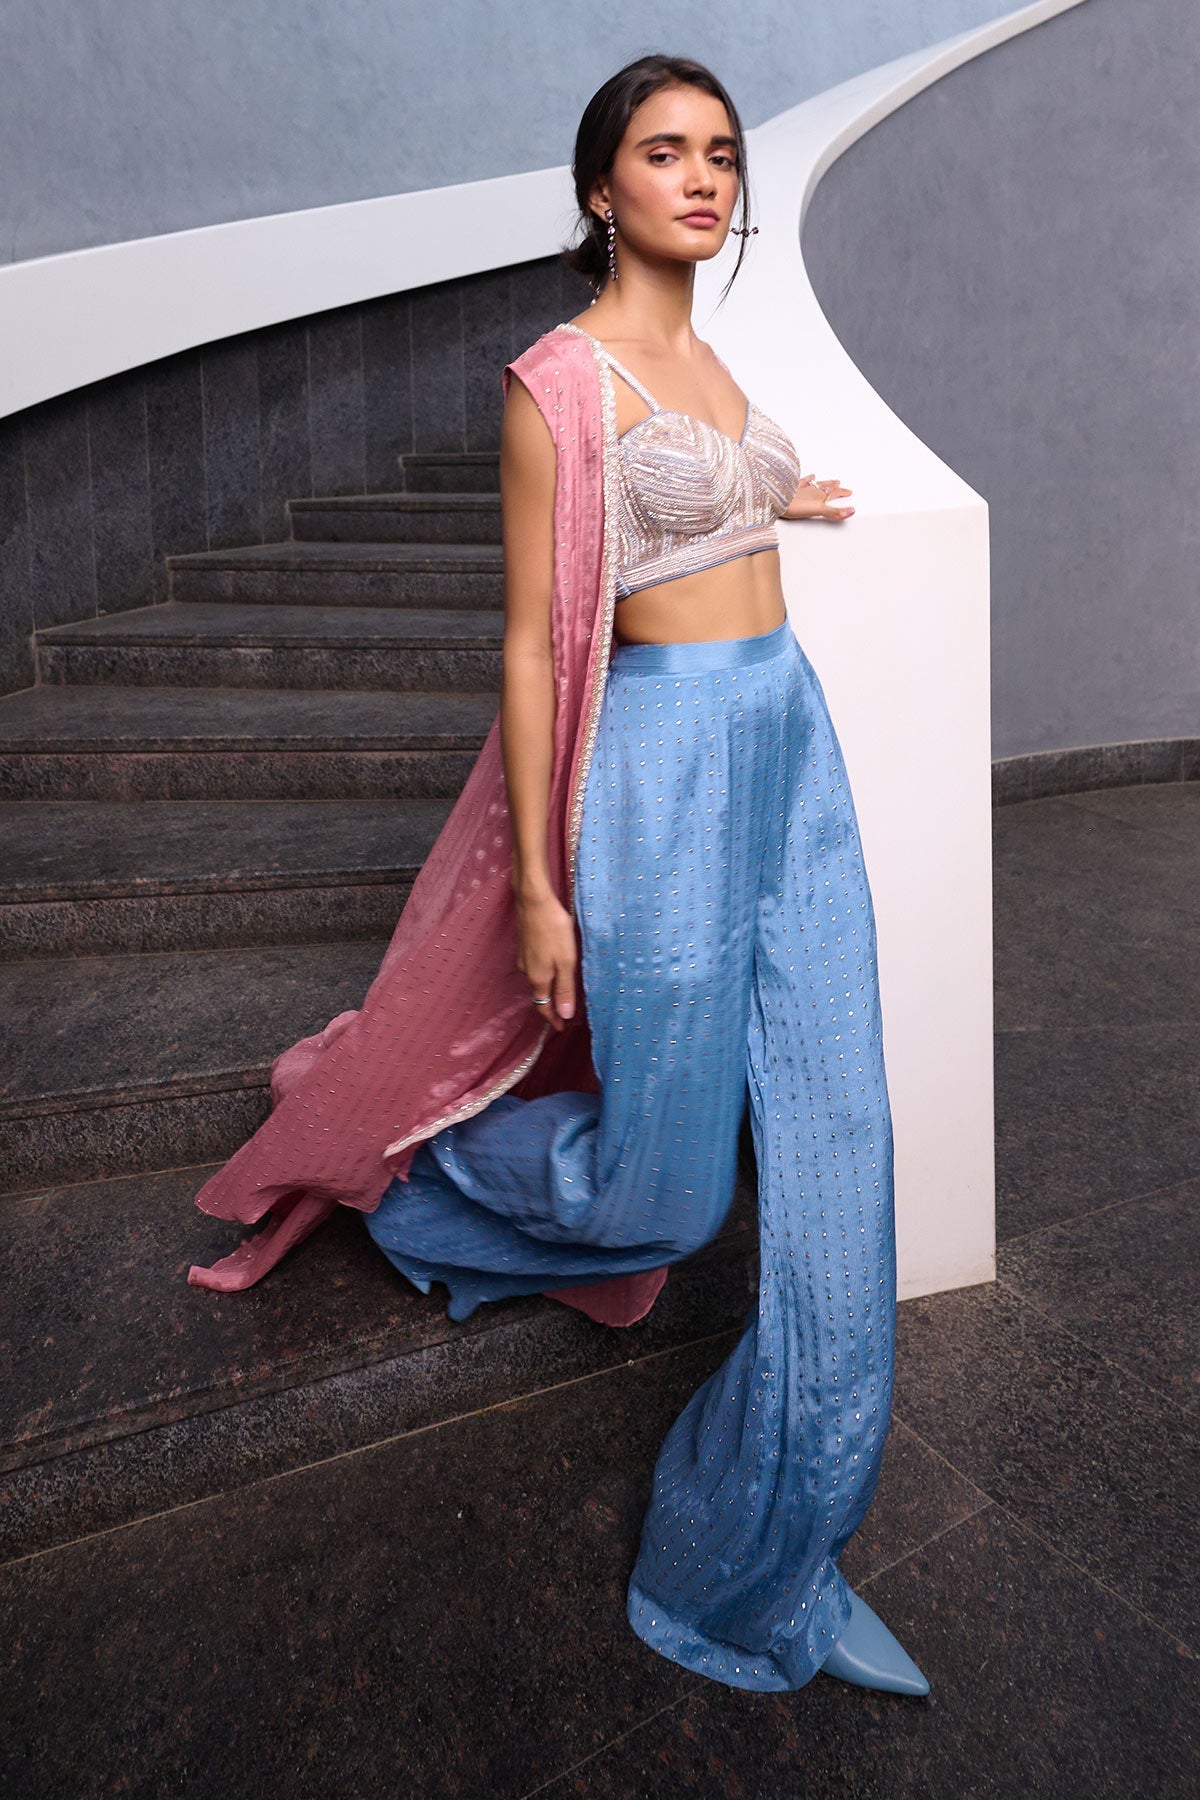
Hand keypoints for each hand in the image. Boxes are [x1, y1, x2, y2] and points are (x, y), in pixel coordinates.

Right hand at [515, 888, 577, 1031]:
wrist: (533, 900)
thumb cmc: (553, 929)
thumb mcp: (565, 961)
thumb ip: (565, 988)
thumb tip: (564, 1015)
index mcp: (539, 978)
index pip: (544, 1007)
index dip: (553, 1019)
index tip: (561, 1028)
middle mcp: (528, 971)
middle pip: (539, 995)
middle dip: (551, 1006)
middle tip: (563, 1014)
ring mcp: (524, 958)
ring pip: (536, 980)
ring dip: (548, 989)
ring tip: (561, 993)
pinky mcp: (525, 945)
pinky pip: (535, 967)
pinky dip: (544, 974)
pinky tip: (552, 968)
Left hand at [785, 474, 853, 521]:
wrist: (776, 500)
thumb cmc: (795, 506)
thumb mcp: (818, 511)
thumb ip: (834, 512)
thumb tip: (851, 511)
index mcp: (819, 495)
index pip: (834, 493)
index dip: (842, 492)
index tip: (848, 491)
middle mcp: (811, 489)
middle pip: (825, 486)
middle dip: (833, 486)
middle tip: (839, 483)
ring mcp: (801, 488)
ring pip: (815, 483)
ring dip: (822, 482)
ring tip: (827, 480)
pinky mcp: (791, 488)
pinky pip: (802, 481)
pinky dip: (807, 478)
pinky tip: (809, 476)